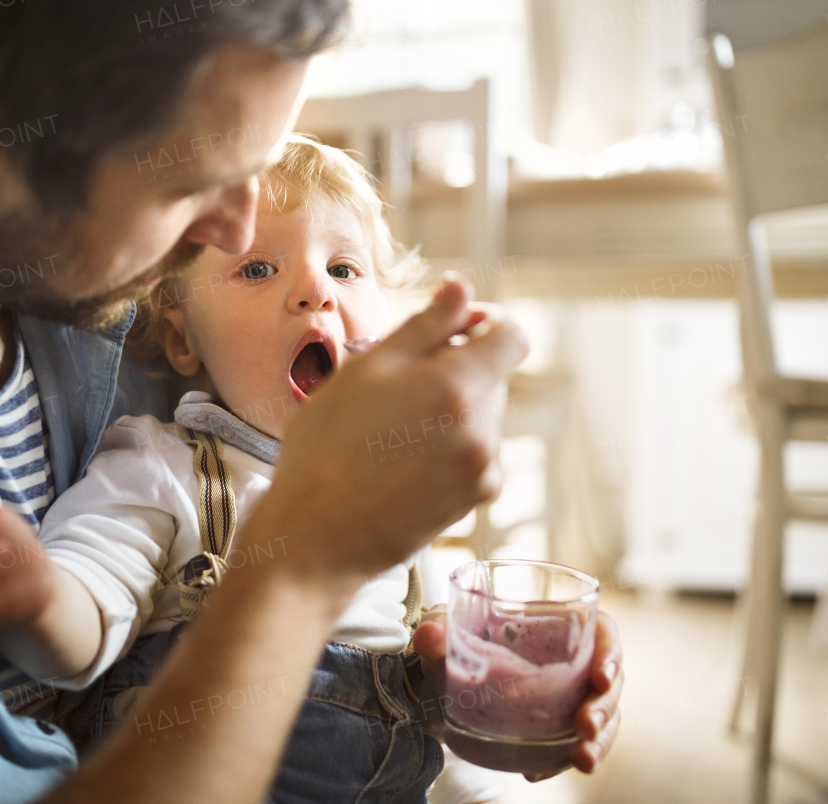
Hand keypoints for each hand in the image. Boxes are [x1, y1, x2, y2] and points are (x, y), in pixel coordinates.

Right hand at [245, 276, 528, 586]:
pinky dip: (447, 445)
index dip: (484, 321)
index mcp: (460, 388)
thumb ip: (425, 324)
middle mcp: (485, 431)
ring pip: (481, 414)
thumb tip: (461, 289)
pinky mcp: (475, 501)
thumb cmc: (326, 449)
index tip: (448, 328)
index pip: (513, 335)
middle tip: (393, 385)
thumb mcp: (366, 370)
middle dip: (454, 367)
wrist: (315, 538)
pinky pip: (473, 452)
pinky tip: (399, 459)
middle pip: (493, 375)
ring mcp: (484, 470)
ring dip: (448, 408)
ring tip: (389, 429)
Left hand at [412, 605, 623, 779]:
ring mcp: (573, 698)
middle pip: (610, 683)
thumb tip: (430, 636)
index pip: (604, 634)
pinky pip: (574, 746)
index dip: (611, 653)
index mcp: (564, 625)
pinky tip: (537, 772)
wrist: (447, 682)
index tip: (602, 676)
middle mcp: (577, 662)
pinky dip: (560, 762)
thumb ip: (438, 628)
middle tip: (586, 726)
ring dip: (599, 742)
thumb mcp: (448, 630)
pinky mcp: (560, 728)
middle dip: (604, 707)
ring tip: (582, 759)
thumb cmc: (460, 641)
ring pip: (604, 720)